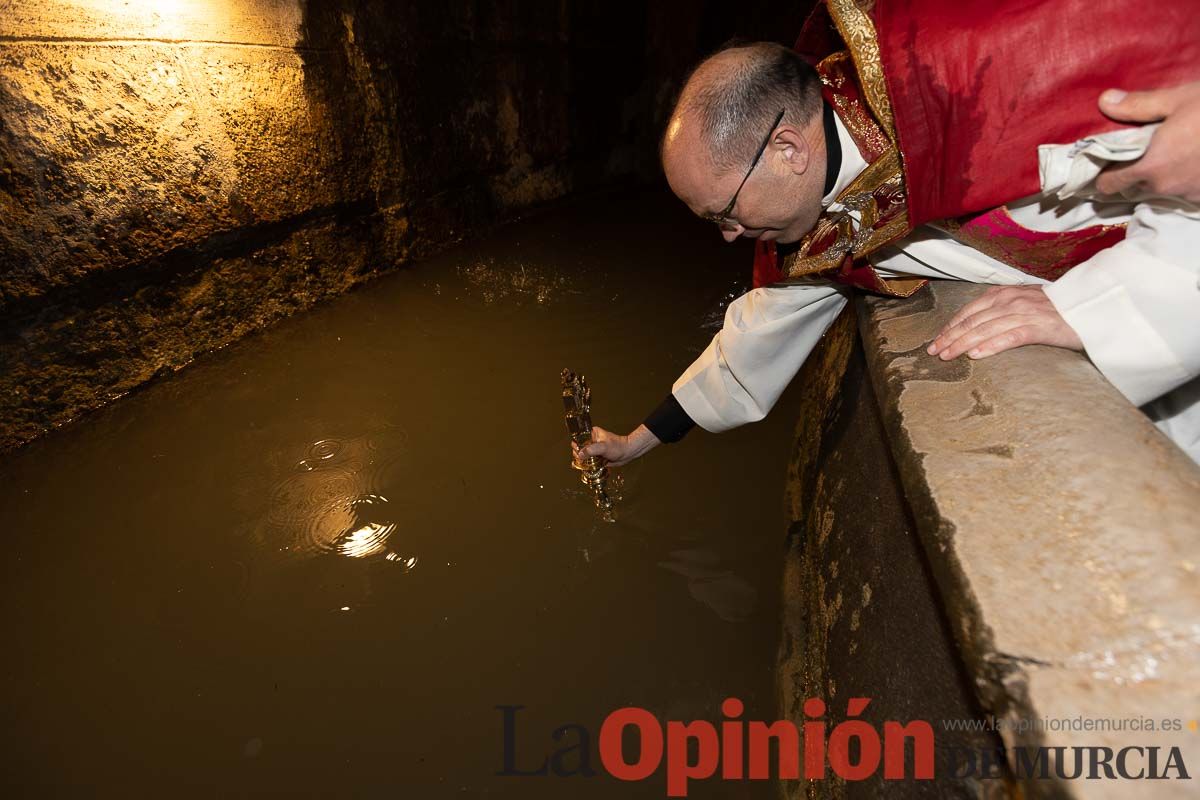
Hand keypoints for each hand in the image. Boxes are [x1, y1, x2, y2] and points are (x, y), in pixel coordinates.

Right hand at [573, 424, 660, 467]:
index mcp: (591, 433)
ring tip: (585, 464)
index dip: (576, 445)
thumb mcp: (604, 447)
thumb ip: (591, 450)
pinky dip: (586, 464)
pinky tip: (586, 467)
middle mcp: (590, 440)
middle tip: (582, 459)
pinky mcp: (596, 456)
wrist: (627, 453)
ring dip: (582, 460)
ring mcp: (593, 449)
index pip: (577, 438)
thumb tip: (580, 454)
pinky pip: (587, 460)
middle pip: (578, 448)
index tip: (578, 451)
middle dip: (578, 455)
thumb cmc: (618, 446)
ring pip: (582, 455)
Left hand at [926, 286, 1081, 360]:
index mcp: (1005, 294)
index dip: (950, 326)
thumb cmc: (1057, 309)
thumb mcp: (1025, 302)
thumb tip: (977, 326)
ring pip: (985, 329)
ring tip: (947, 356)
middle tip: (933, 352)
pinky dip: (991, 346)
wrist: (1092, 307)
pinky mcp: (1040, 328)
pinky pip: (1010, 337)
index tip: (936, 340)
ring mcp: (1025, 313)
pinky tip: (976, 355)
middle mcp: (1011, 301)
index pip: (969, 311)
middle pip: (972, 321)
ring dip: (962, 343)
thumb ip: (1001, 310)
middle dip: (950, 337)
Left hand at [1096, 81, 1199, 202]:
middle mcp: (1166, 187)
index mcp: (1150, 167)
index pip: (1111, 184)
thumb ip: (1138, 105)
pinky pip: (1186, 192)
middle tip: (1137, 153)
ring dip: (1161, 177)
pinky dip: (1185, 179)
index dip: (1104, 175)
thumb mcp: (1178, 99)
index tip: (1103, 165)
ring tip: (1171, 153)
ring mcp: (1190, 194)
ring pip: (1162, 190)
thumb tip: (1104, 101)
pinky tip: (1193, 160)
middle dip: (1132, 174)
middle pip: (1135, 188)